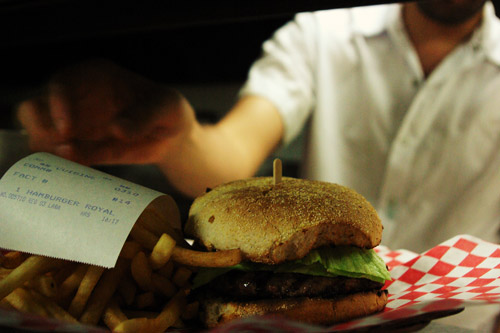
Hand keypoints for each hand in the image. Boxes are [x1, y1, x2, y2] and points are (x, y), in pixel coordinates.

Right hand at [17, 60, 195, 165]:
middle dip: (39, 127)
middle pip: (35, 107)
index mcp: (96, 77)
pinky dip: (63, 164)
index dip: (57, 102)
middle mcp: (78, 98)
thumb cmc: (169, 112)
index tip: (66, 128)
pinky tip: (77, 169)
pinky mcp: (80, 148)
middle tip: (59, 146)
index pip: (62, 82)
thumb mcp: (166, 108)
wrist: (172, 136)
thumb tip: (116, 129)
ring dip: (46, 149)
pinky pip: (61, 156)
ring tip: (70, 160)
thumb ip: (144, 116)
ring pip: (39, 133)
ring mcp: (75, 125)